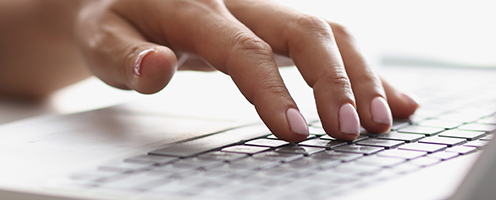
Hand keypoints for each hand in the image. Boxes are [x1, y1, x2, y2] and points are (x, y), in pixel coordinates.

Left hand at [75, 0, 418, 141]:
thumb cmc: (111, 20)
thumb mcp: (100, 39)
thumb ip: (124, 58)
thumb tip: (155, 68)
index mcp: (194, 7)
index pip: (243, 49)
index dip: (272, 91)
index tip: (296, 132)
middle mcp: (239, 2)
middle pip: (304, 30)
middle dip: (336, 80)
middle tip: (351, 132)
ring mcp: (262, 10)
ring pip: (327, 30)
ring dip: (361, 75)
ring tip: (381, 124)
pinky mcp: (274, 24)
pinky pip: (328, 40)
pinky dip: (364, 71)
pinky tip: (395, 101)